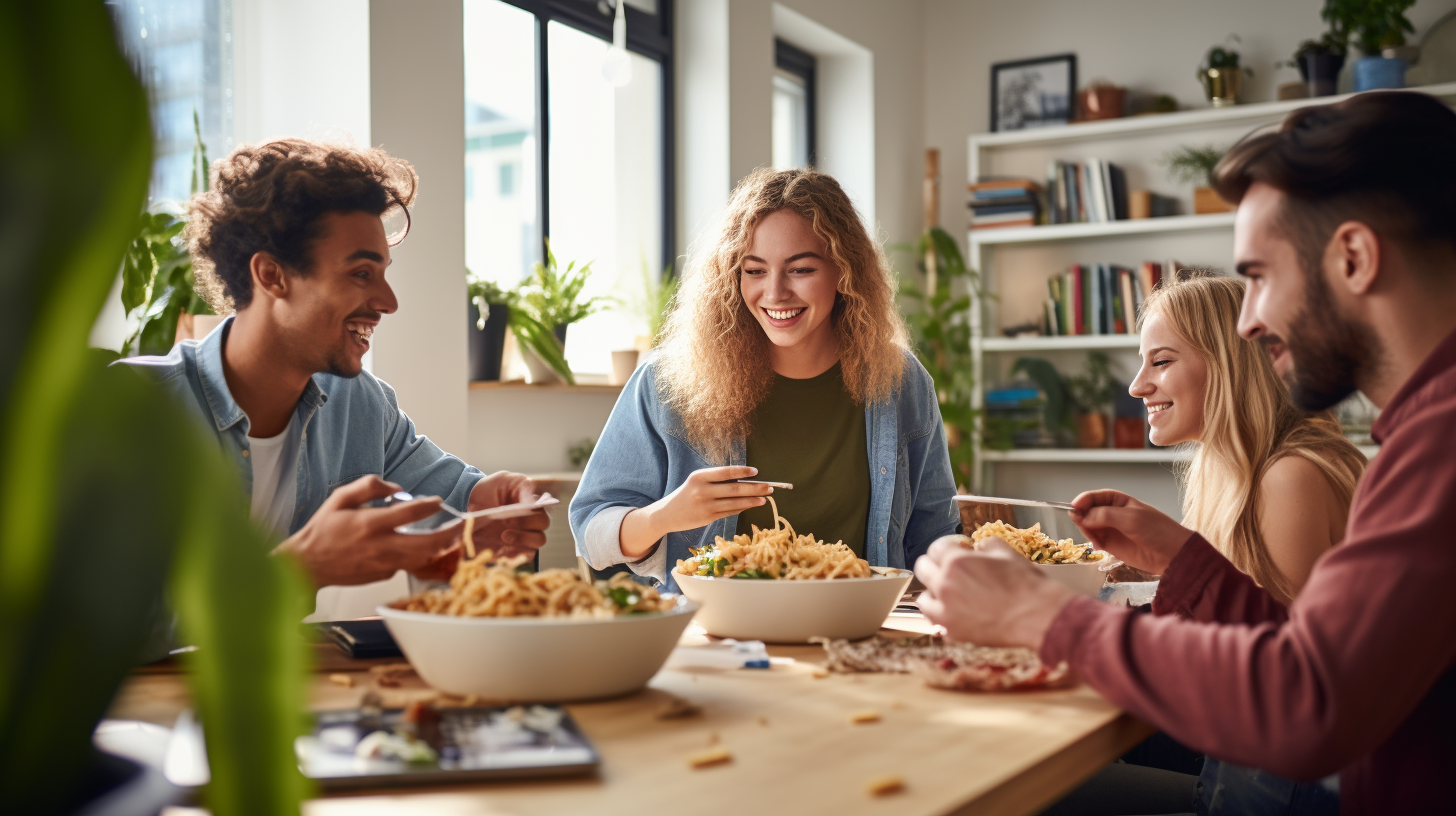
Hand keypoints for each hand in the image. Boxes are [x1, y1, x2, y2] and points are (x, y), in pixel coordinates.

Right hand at [274, 475, 459, 586]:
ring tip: (449, 538)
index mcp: (370, 524)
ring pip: (421, 559)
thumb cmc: (323, 530)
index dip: (429, 505)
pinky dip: (416, 557)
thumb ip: (369, 487)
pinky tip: (420, 548)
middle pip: (426, 544)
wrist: (307, 564)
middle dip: (448, 535)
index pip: (410, 513)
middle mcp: (380, 546)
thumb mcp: (340, 498)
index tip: (439, 501)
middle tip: (459, 526)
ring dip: (438, 549)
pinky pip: (405, 565)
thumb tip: (396, 487)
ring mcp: (382, 565)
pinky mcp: (382, 576)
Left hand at [466, 471, 550, 558]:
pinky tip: (505, 550)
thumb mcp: (504, 479)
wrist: (470, 502)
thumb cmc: (490, 488)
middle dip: (528, 525)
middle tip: (508, 523)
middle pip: (543, 525)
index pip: (543, 510)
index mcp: (532, 503)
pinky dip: (518, 554)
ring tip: (504, 536)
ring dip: (524, 540)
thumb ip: (522, 485)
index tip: (518, 511)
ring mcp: (523, 534)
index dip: (533, 513)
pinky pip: (525, 555)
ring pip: (538, 541)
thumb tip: (533, 500)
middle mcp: (530, 520)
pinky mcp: (513, 547)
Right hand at [619, 466, 771, 558]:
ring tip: (765, 498)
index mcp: (699, 476)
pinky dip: (742, 507)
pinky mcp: (708, 518)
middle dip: (755, 488)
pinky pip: (730, 511)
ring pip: (735, 502)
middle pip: (734, 488)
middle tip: (769, 487)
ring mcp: (706, 505)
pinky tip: (751, 505)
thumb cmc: (688, 494)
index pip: (725, 472)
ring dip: (752, 500)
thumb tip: (746, 481)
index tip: (756, 472)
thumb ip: (718, 481)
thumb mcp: (698, 482)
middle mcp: (702, 490)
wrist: (668, 513)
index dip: (742, 471)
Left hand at [914, 536, 1075, 648]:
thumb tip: (977, 548)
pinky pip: (933, 619)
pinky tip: (952, 611)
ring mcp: (945, 610)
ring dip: (934, 592)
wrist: (1038, 616)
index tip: (955, 552)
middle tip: (948, 570)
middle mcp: (945, 584)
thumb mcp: (1006, 552)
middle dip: (935, 565)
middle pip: (923, 568)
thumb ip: (985, 545)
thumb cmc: (1025, 584)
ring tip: (950, 593)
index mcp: (956, 561)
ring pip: (923, 597)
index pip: (935, 548)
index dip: (947, 548)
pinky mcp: (951, 630)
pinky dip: (939, 614)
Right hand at [1068, 490, 1194, 575]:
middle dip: (1082, 516)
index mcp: (1118, 500)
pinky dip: (1092, 541)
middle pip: (1087, 511)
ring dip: (1086, 530)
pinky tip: (1100, 545)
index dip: (1082, 501)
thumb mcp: (1130, 518)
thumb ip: (1104, 515)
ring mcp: (1110, 529)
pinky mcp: (1111, 545)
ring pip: (1088, 525)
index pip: (1093, 497)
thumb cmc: (1157, 531)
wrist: (1173, 555)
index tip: (1075, 508)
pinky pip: (1094, 539)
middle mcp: (1111, 513)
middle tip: (1084, 525)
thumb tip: (1079, 515)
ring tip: (1095, 538)